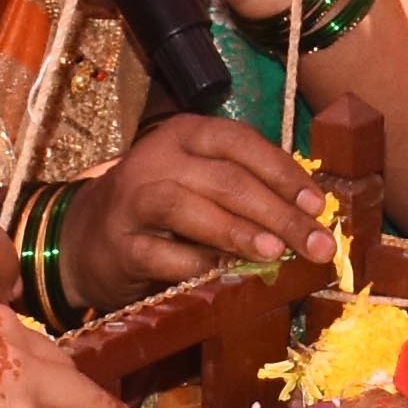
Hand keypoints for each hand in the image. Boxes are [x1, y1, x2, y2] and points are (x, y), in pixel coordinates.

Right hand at [72, 113, 330, 295]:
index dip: (282, 172)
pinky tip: (222, 273)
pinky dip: (193, 264)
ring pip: (186, 207)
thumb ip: (247, 187)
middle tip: (314, 244)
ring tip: (273, 252)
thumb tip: (309, 215)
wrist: (89, 237)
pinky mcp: (118, 244)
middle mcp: (156, 158)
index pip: (240, 142)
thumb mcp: (202, 181)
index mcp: (186, 134)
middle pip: (223, 179)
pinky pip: (158, 254)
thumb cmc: (165, 209)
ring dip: (234, 230)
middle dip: (276, 212)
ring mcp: (131, 200)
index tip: (317, 205)